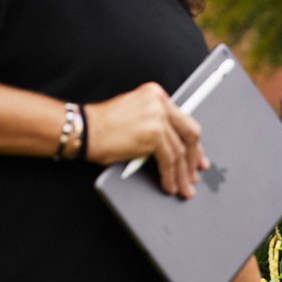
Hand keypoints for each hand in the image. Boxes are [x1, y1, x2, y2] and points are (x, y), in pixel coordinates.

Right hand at [86, 82, 207, 198]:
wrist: (83, 130)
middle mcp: (160, 102)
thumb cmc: (102, 127)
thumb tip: (173, 144)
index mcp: (156, 94)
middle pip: (189, 132)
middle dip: (194, 157)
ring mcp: (158, 117)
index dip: (192, 141)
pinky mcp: (154, 134)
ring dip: (182, 173)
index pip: (182, 120)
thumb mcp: (134, 115)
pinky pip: (169, 160)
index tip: (197, 155)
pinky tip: (170, 185)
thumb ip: (155, 122)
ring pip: (180, 150)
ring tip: (183, 187)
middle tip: (194, 174)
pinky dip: (170, 175)